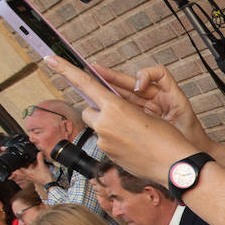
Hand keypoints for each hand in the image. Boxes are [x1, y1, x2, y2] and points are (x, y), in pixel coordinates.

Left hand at [12, 152, 53, 187]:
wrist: (49, 183)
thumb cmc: (45, 177)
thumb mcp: (42, 166)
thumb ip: (40, 158)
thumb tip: (39, 153)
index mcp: (27, 173)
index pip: (17, 171)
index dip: (13, 168)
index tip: (10, 165)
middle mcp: (28, 176)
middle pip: (18, 173)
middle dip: (16, 170)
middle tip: (13, 167)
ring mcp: (30, 178)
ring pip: (23, 174)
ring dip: (22, 170)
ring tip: (24, 166)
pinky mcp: (34, 178)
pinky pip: (29, 175)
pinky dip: (29, 171)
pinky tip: (32, 168)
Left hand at [43, 57, 198, 184]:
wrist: (174, 165)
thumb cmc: (166, 138)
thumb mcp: (145, 112)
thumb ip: (121, 109)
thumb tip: (110, 113)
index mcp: (115, 107)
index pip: (85, 83)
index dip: (66, 69)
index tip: (50, 59)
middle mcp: (104, 124)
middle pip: (89, 111)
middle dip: (100, 111)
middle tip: (121, 116)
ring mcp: (104, 142)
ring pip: (99, 128)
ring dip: (110, 128)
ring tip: (134, 135)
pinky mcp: (108, 156)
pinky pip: (106, 143)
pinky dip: (117, 142)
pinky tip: (135, 146)